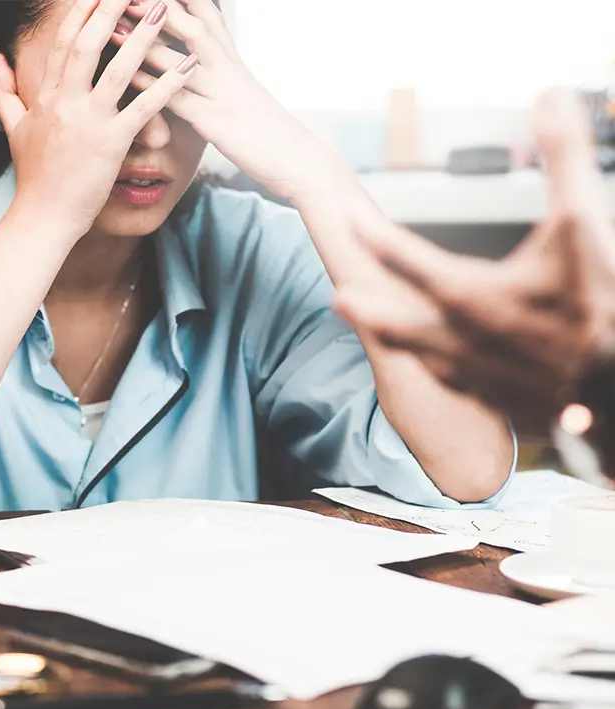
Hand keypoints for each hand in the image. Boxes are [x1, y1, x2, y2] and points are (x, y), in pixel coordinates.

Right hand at [0, 0, 197, 238]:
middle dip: (111, 7)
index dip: (82, 11)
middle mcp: (67, 101)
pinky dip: (168, 85)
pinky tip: (187, 68)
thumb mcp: (14, 128)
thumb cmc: (34, 177)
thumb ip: (5, 92)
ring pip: (119, 69)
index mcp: (48, 95)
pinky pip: (144, 108)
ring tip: (164, 9)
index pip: (65, 41)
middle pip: (88, 42)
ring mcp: (89, 121)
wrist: (44, 215)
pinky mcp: (112, 144)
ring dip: (144, 36)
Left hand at [119, 0, 327, 199]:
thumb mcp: (243, 92)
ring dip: (144, 38)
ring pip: (179, 56)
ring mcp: (221, 95)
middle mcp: (227, 69)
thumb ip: (220, 71)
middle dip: (157, 4)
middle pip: (189, 22)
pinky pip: (178, 100)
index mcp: (232, 59)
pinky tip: (128, 77)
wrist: (297, 159)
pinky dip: (152, 86)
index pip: (205, 11)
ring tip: (112, 22)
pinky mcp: (215, 124)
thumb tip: (195, 60)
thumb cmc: (267, 130)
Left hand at [335, 89, 614, 435]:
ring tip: (379, 332)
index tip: (351, 218)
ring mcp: (470, 371)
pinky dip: (432, 362)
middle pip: (394, 319)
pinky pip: (447, 377)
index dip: (374, 235)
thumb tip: (549, 95)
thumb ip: (563, 156)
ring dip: (392, 336)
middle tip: (338, 296)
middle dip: (366, 306)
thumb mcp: (583, 222)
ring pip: (417, 353)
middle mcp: (458, 336)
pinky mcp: (488, 394)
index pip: (406, 258)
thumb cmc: (600, 305)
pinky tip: (429, 358)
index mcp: (469, 293)